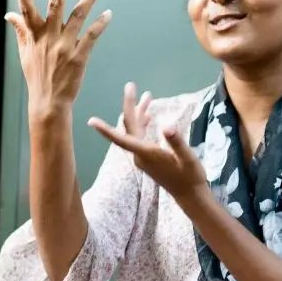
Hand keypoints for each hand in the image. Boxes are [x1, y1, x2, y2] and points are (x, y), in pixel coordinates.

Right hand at [6, 0, 110, 117]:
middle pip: (56, 5)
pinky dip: (100, 23)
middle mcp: (49, 38)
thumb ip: (20, 31)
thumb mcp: (24, 53)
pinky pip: (91, 35)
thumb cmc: (36, 77)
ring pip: (79, 16)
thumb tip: (8, 15)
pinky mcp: (79, 56)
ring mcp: (64, 46)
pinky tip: (108, 14)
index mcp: (34, 36)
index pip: (25, 10)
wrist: (49, 102)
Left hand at [88, 82, 208, 203]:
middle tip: (130, 85)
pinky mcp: (147, 158)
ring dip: (140, 113)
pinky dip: (143, 123)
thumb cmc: (190, 177)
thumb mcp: (188, 158)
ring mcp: (142, 157)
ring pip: (135, 131)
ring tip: (148, 95)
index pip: (122, 138)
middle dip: (130, 106)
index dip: (105, 130)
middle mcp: (139, 155)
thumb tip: (168, 127)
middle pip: (129, 127)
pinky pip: (140, 137)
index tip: (91, 120)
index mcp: (146, 153)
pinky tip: (149, 115)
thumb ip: (177, 142)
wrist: (190, 195)